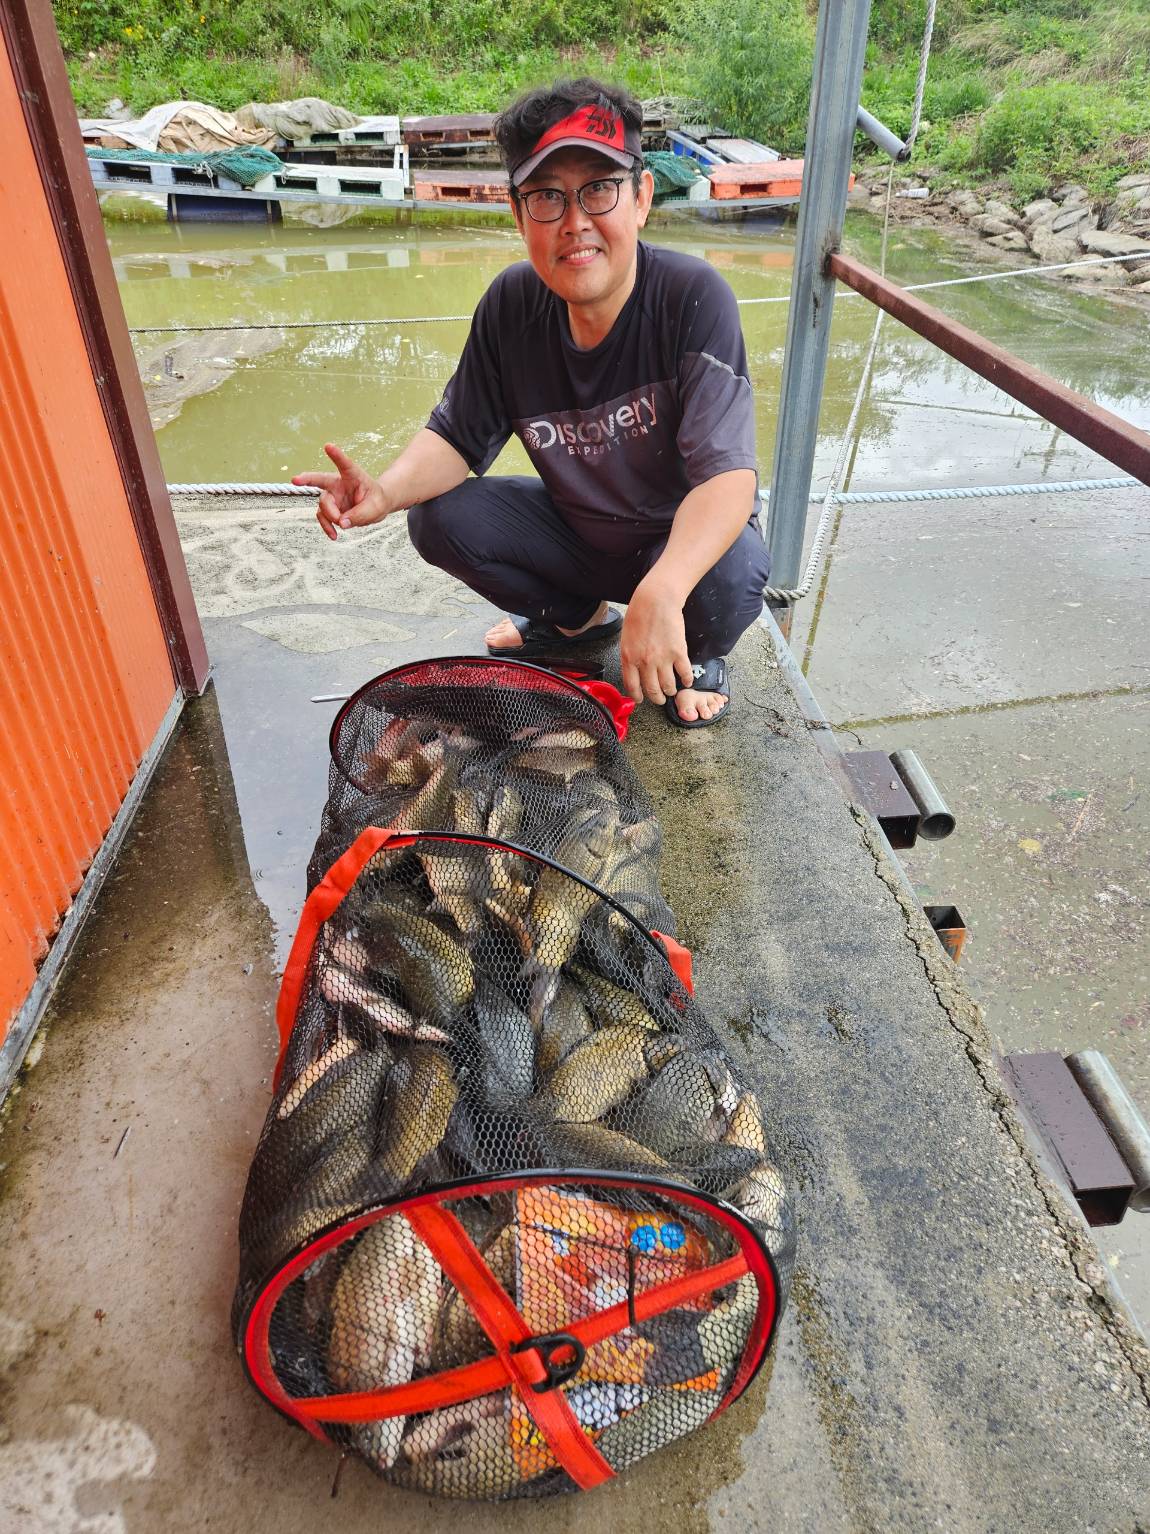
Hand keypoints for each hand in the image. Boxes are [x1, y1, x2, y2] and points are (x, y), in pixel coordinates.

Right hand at [293, 443, 389, 540]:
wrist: (375, 507)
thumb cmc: (377, 501)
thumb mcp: (375, 508)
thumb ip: (360, 514)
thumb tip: (341, 523)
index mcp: (352, 475)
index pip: (344, 464)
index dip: (336, 455)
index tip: (328, 446)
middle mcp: (338, 484)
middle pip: (320, 480)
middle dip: (307, 479)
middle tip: (295, 480)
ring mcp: (332, 497)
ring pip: (323, 505)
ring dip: (331, 516)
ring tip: (341, 523)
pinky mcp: (329, 509)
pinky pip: (323, 518)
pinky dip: (327, 527)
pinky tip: (334, 535)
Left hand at [620, 580, 693, 704]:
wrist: (656, 600)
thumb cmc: (639, 615)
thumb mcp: (626, 639)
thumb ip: (630, 657)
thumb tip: (635, 671)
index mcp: (629, 658)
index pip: (632, 687)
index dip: (638, 697)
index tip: (641, 699)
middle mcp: (645, 662)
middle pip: (652, 690)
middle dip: (657, 699)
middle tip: (660, 699)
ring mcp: (662, 659)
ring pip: (668, 686)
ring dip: (671, 691)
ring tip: (672, 690)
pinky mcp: (678, 653)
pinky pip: (685, 674)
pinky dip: (687, 680)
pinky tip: (687, 681)